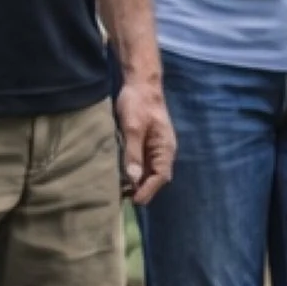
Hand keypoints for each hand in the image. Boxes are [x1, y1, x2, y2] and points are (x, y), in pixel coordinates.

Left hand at [116, 77, 175, 205]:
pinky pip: (144, 163)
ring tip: (121, 192)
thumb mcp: (133, 128)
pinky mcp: (147, 144)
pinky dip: (135, 172)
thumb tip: (133, 178)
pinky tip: (122, 176)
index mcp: (165, 148)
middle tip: (124, 200)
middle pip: (156, 177)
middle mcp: (164, 151)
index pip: (161, 176)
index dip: (148, 190)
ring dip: (138, 182)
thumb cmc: (138, 104)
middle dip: (142, 189)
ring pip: (150, 171)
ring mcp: (156, 148)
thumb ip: (133, 153)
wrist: (141, 84)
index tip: (134, 200)